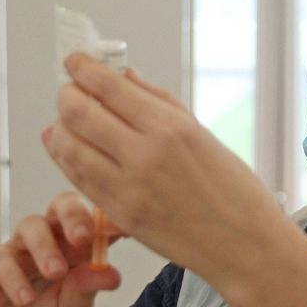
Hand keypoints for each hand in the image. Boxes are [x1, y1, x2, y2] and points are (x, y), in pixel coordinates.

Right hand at [0, 191, 121, 306]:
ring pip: (31, 226)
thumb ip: (89, 287)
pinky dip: (14, 276)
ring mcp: (21, 250)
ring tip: (56, 274)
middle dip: (74, 216)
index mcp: (82, 246)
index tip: (126, 229)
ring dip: (45, 248)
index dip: (110, 219)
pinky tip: (25, 299)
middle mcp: (53, 240)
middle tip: (83, 238)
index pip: (96, 219)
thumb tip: (111, 272)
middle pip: (61, 206)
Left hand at [42, 53, 278, 282]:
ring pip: (69, 146)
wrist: (246, 246)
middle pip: (78, 112)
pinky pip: (79, 179)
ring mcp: (129, 188)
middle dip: (66, 94)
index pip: (109, 87)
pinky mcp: (120, 215)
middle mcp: (146, 155)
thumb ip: (161, 104)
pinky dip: (68, 158)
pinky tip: (71, 149)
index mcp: (172, 129)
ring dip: (60, 127)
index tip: (76, 61)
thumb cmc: (236, 193)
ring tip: (66, 120)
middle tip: (69, 89)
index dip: (83, 68)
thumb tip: (125, 77)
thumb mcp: (205, 136)